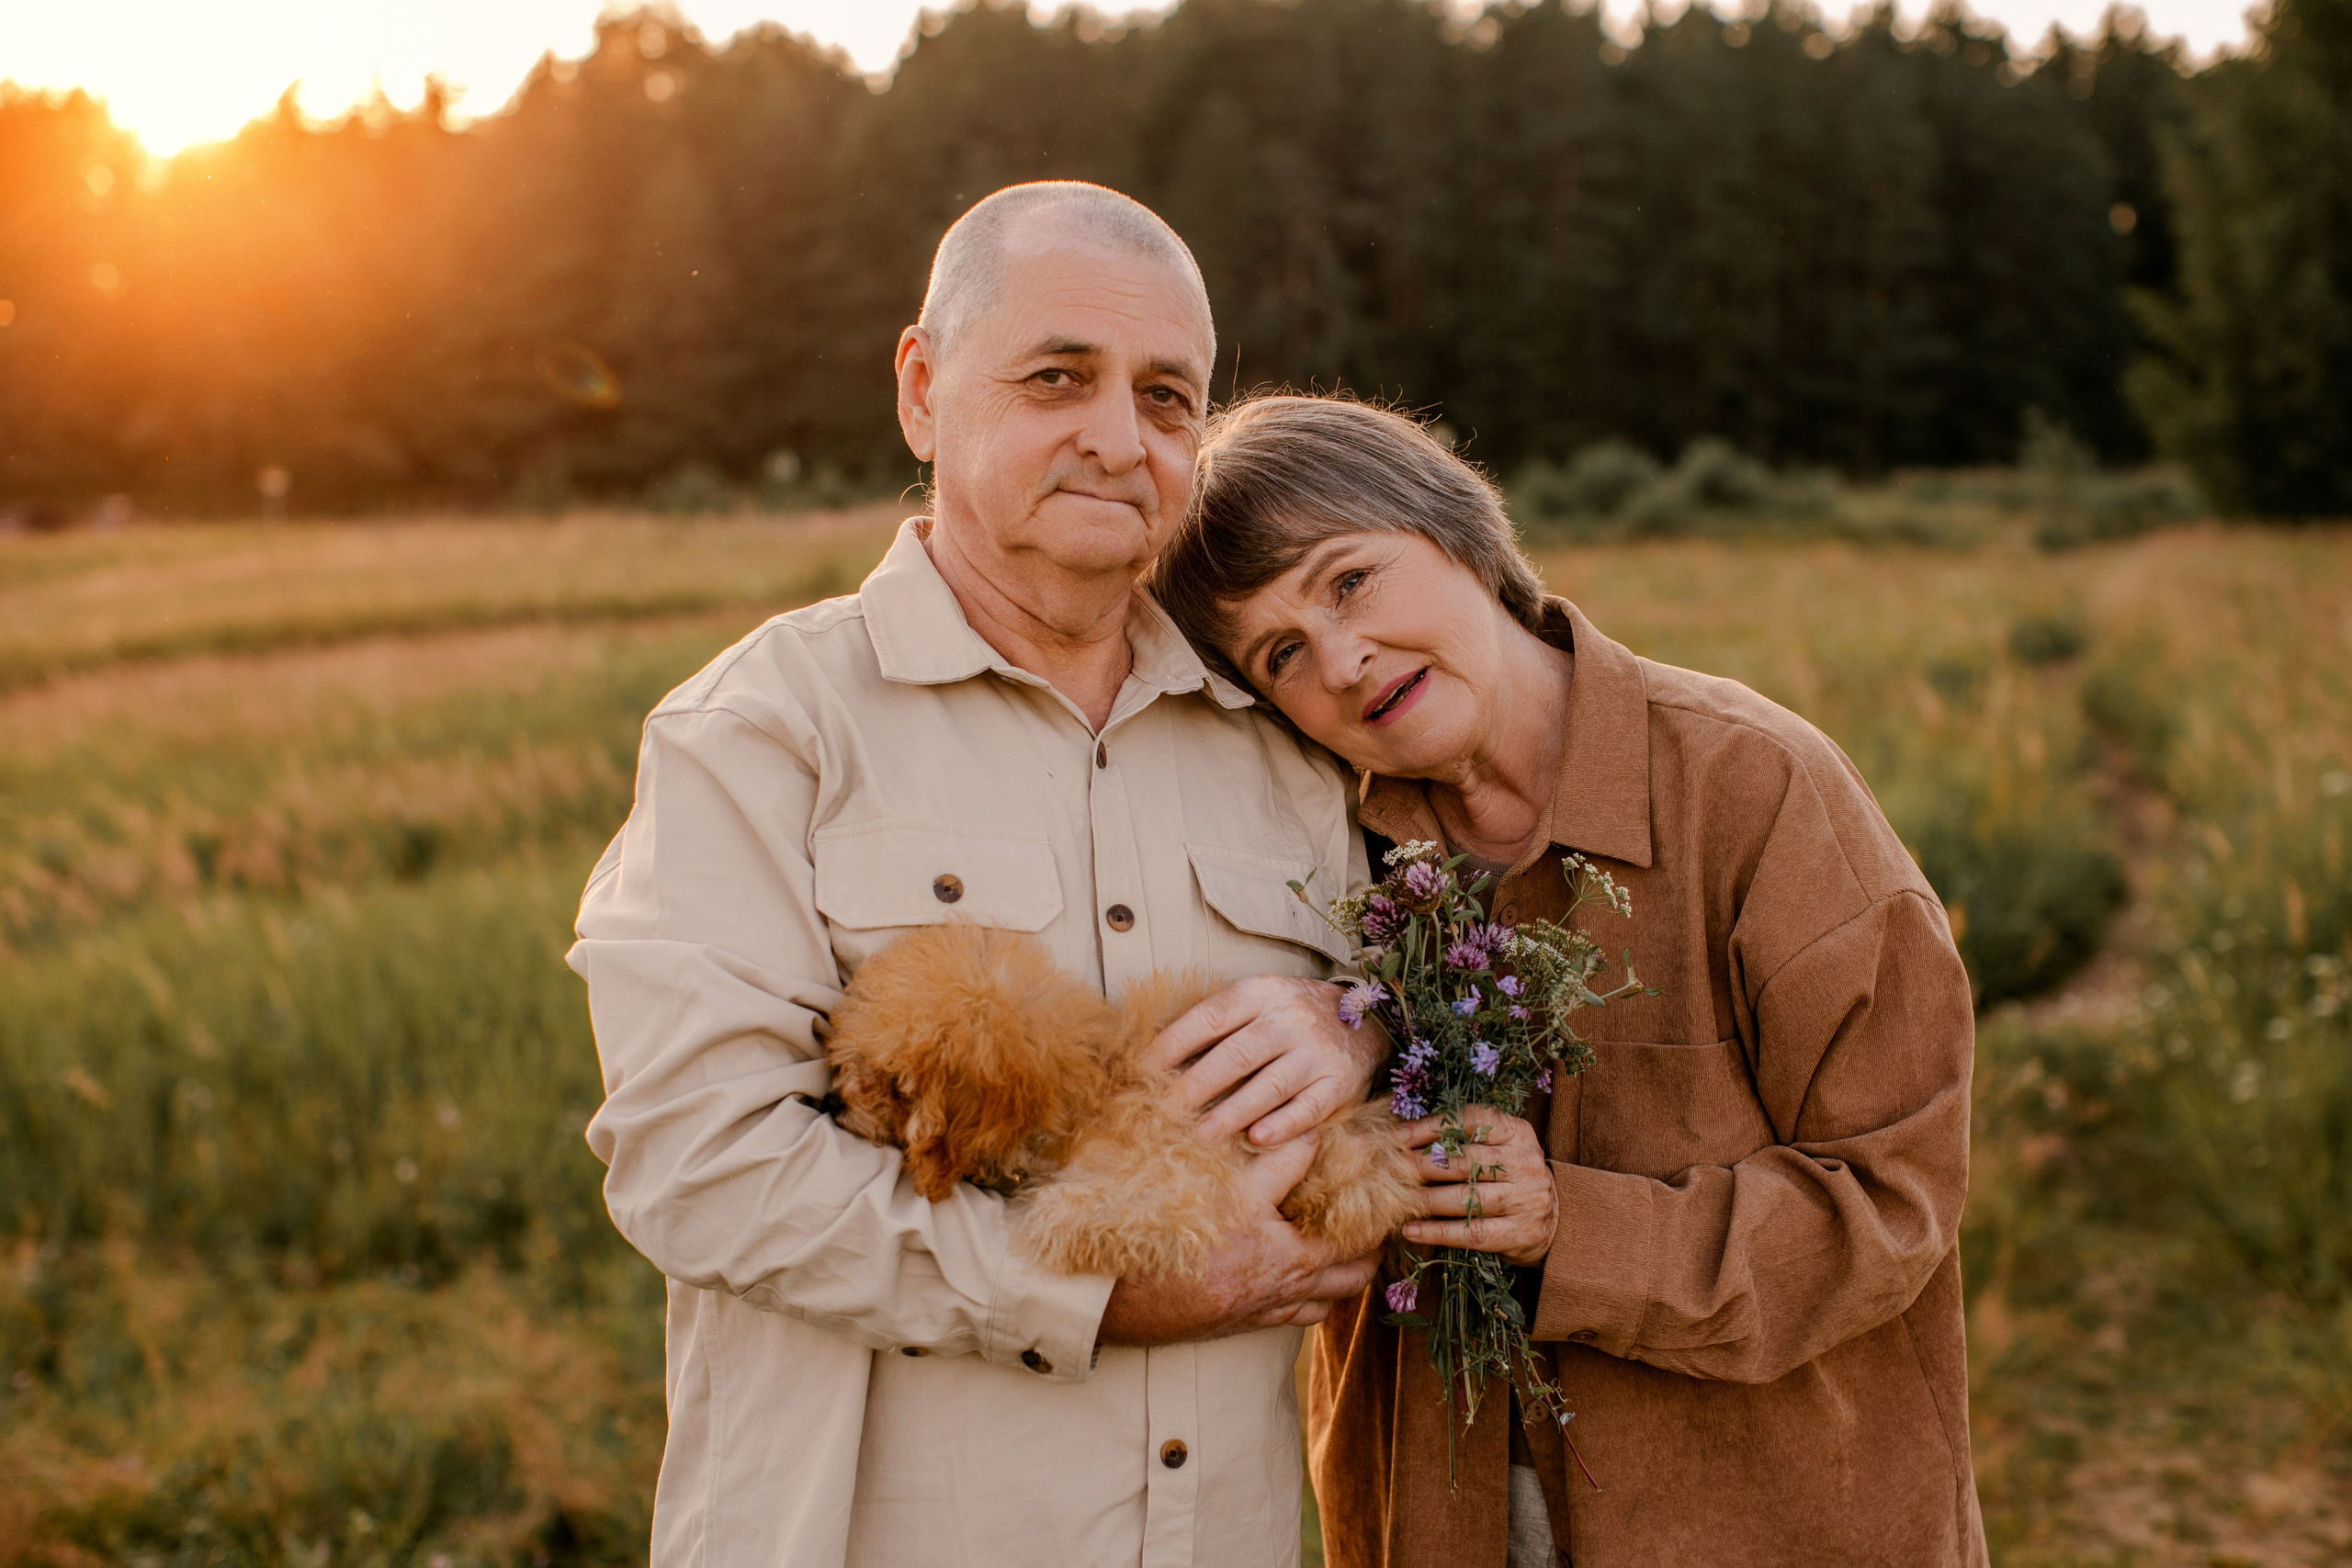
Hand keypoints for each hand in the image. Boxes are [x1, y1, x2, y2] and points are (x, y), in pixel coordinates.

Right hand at [1096, 1133, 1380, 1345]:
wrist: (1124, 1300)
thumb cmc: (1180, 1244)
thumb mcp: (1234, 1192)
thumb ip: (1281, 1165)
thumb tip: (1314, 1137)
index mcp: (1299, 1259)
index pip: (1363, 1240)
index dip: (1381, 1216)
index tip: (1391, 1193)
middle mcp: (1292, 1292)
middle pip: (1354, 1277)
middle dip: (1370, 1251)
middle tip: (1371, 1219)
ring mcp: (1267, 1311)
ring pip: (1326, 1302)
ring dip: (1338, 1277)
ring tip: (1336, 1245)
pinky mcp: (1241, 1322)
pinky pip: (1293, 1317)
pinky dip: (1305, 1298)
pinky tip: (1291, 1273)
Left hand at [1148, 975, 1389, 1145]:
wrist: (1369, 1020)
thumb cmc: (1294, 1016)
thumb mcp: (1260, 1002)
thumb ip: (1220, 1021)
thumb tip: (1158, 1053)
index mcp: (1262, 992)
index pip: (1211, 1017)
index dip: (1174, 1044)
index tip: (1144, 1070)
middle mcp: (1291, 1018)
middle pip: (1235, 1055)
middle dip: (1195, 1087)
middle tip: (1163, 1114)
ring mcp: (1318, 1051)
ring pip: (1268, 1085)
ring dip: (1231, 1114)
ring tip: (1200, 1136)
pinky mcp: (1341, 1083)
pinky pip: (1308, 1108)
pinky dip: (1282, 1125)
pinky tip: (1256, 1140)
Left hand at [1400, 1107, 1555, 1265]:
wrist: (1556, 1219)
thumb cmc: (1509, 1177)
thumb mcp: (1498, 1147)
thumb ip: (1463, 1138)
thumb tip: (1404, 1134)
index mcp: (1518, 1133)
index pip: (1471, 1121)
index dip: (1432, 1127)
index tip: (1399, 1135)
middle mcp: (1524, 1163)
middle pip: (1466, 1161)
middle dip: (1422, 1164)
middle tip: (1390, 1169)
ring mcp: (1525, 1199)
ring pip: (1467, 1197)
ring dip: (1426, 1199)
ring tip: (1396, 1200)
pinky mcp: (1520, 1232)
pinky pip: (1471, 1232)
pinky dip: (1437, 1232)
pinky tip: (1411, 1231)